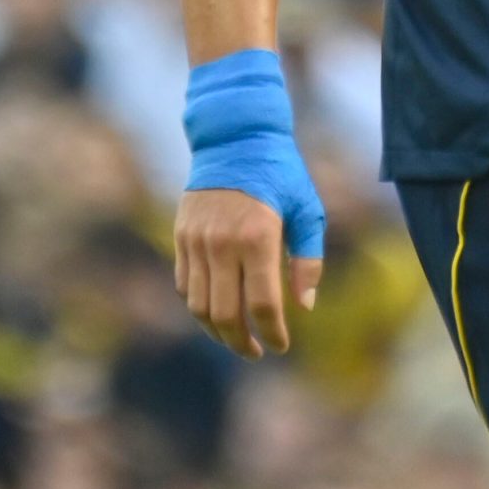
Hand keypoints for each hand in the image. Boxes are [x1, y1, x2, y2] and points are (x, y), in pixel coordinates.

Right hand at [175, 186, 324, 358]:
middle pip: (225, 315)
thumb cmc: (279, 172)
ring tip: (236, 339)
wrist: (234, 136)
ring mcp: (196, 241)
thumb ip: (308, 260)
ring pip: (198, 307)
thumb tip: (304, 306)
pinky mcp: (180, 236)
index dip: (272, 334)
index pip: (262, 305)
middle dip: (242, 343)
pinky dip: (198, 306)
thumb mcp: (307, 209)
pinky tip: (217, 311)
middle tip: (256, 352)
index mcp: (258, 237)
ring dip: (217, 331)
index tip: (281, 346)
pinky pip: (184, 285)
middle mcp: (222, 243)